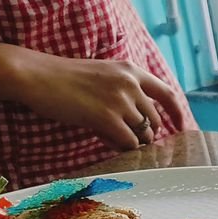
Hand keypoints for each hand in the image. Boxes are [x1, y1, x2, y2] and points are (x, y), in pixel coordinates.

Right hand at [13, 54, 187, 150]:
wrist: (36, 76)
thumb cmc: (64, 78)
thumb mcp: (102, 75)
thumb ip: (124, 92)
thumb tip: (141, 123)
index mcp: (131, 70)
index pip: (166, 93)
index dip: (176, 112)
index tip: (180, 126)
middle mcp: (131, 84)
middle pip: (154, 120)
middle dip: (146, 133)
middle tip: (128, 138)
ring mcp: (121, 101)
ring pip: (143, 134)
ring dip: (131, 142)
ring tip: (109, 136)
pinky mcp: (108, 119)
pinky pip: (128, 143)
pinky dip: (121, 147)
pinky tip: (104, 140)